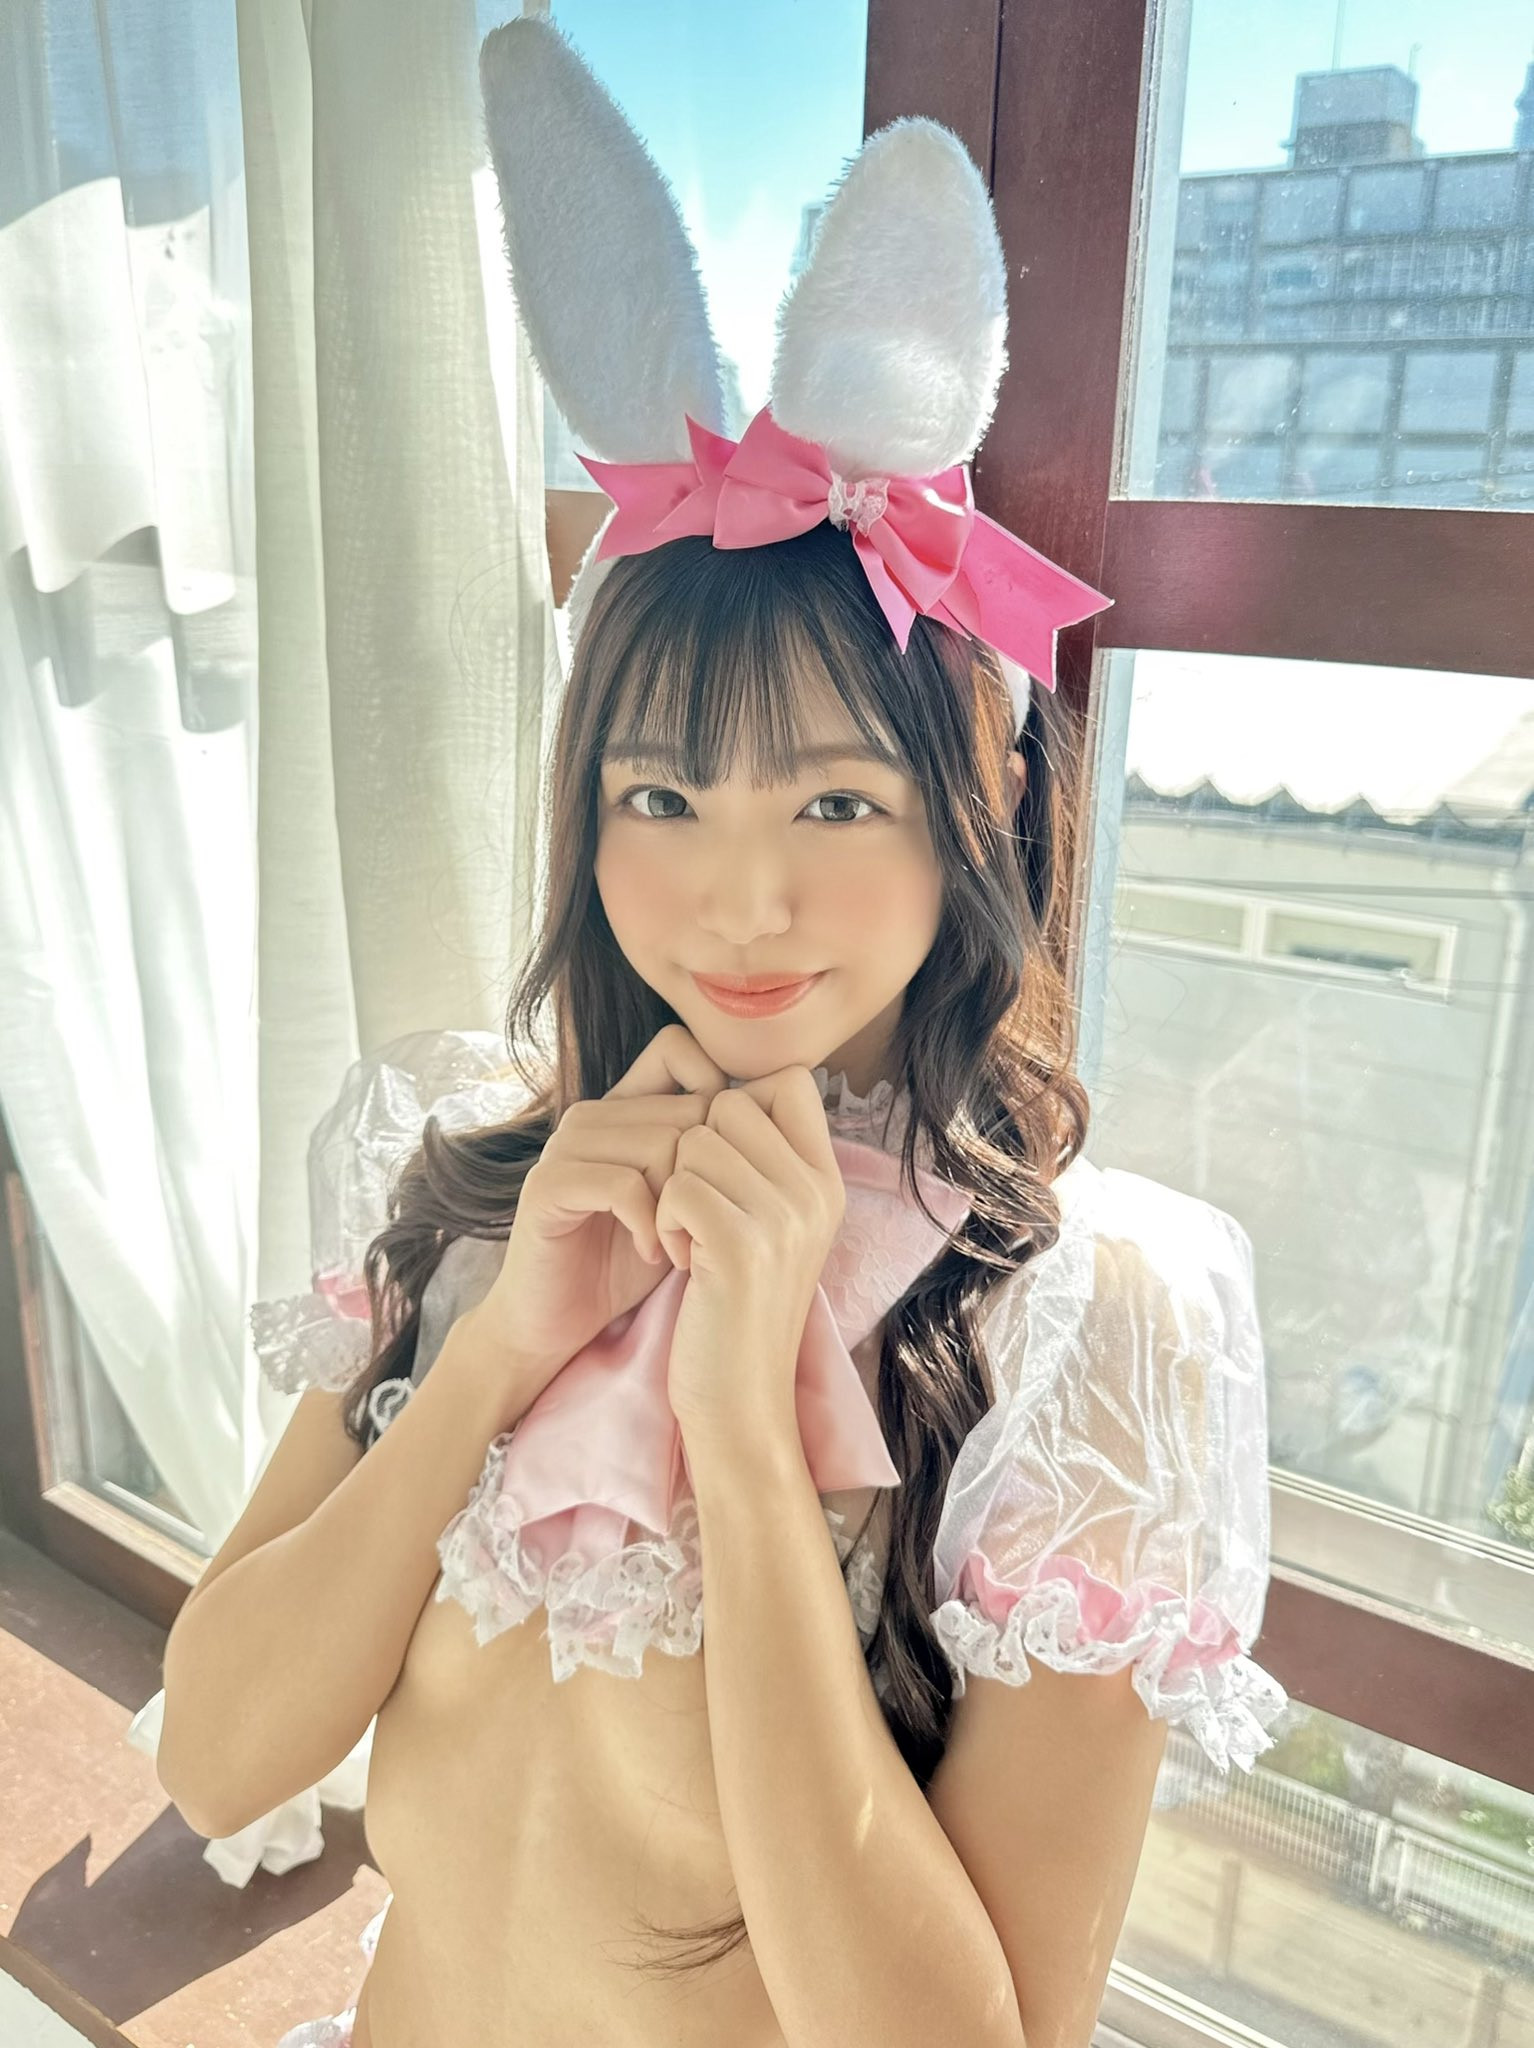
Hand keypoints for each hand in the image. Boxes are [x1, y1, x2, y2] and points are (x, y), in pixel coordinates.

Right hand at [470, 1025, 726, 1395]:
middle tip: (703, 1230)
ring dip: (683, 1207)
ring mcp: (565, 1146)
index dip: (718, 1098)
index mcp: (622, 1107)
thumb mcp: (683, 1202)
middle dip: (709, 1177)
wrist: (556, 1321)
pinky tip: (650, 1253)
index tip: (726, 1170)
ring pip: (660, 1144)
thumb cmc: (628, 1262)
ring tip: (680, 1249)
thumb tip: (780, 1105)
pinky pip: (622, 1183)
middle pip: (685, 1110)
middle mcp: (592, 1115)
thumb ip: (713, 1154)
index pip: (679, 1048)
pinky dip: (648, 1223)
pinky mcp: (547, 1185)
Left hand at [658, 1066, 844, 1449]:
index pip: (788, 1081)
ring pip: (695, 1140)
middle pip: (730, 1102)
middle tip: (700, 1211)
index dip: (740, 1104)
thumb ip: (765, 1163)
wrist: (740, 1401)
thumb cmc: (738, 1309)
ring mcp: (784, 1217)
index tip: (722, 1162)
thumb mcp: (773, 1228)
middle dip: (695, 1150)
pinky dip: (663, 1221)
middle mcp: (816, 1192)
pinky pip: (676, 1186)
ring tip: (690, 1239)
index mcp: (828, 1182)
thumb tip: (729, 1093)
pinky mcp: (741, 1245)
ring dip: (674, 1188)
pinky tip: (679, 1259)